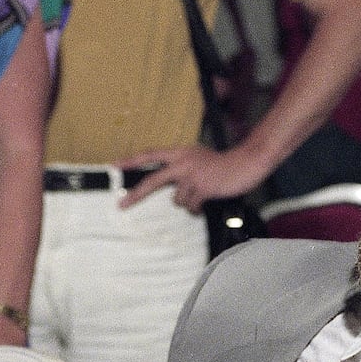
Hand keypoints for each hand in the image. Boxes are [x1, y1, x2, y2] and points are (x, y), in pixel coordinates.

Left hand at [117, 144, 268, 212]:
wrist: (246, 163)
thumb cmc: (225, 163)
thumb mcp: (199, 157)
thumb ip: (183, 166)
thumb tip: (173, 185)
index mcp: (180, 152)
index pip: (150, 154)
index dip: (132, 160)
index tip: (115, 166)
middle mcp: (182, 162)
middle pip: (152, 181)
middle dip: (136, 195)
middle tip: (121, 205)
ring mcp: (191, 175)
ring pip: (177, 200)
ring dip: (188, 203)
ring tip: (201, 197)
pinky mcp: (202, 188)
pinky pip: (191, 206)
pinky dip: (197, 209)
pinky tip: (205, 203)